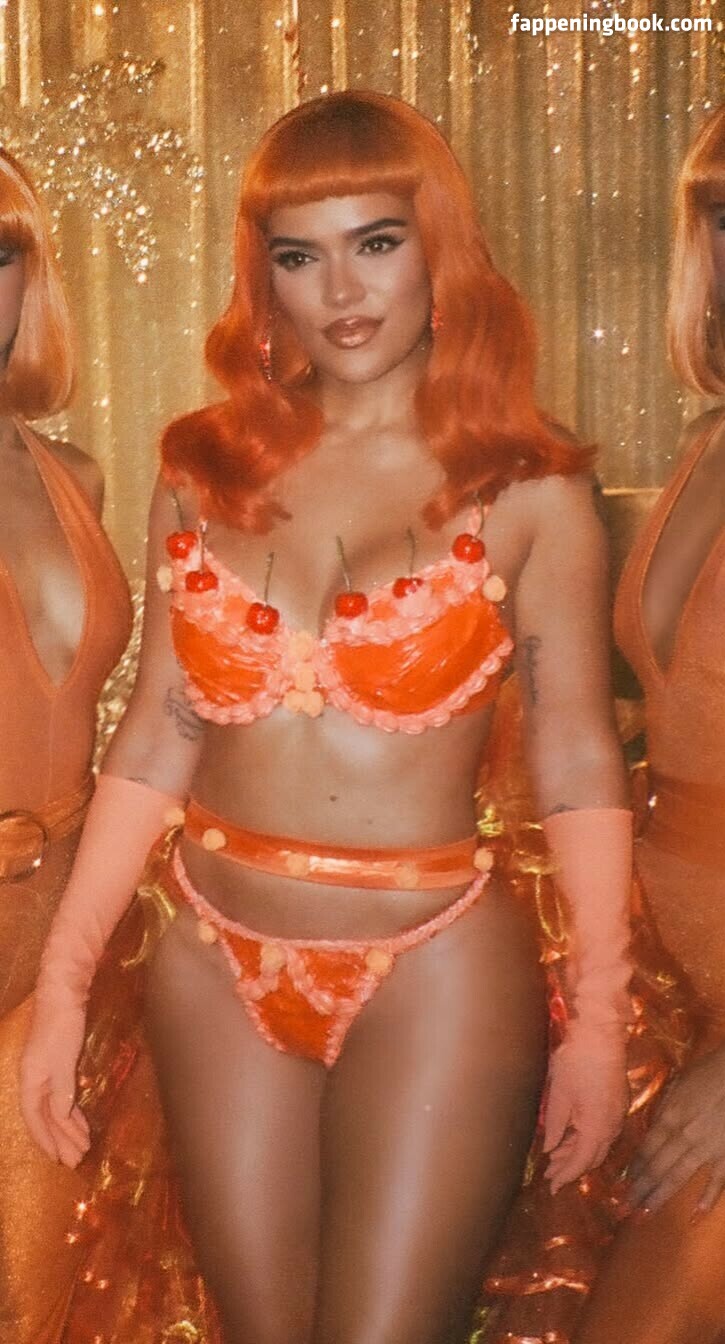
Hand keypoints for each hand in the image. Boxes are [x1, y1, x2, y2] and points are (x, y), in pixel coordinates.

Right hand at [19, 997, 90, 1167]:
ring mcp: (46, 1072)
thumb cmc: (61, 1026)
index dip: (46, 1140)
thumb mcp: (63, 1060)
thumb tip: (61, 1117)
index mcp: (30, 1080)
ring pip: (55, 1108)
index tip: (59, 1160)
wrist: (63, 994)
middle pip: (46, 1117)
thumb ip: (61, 1090)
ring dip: (69, 1128)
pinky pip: (63, 1096)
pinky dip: (73, 1111)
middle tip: (78, 1160)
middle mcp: (34, 1079)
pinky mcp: (59, 1064)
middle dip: (61, 1140)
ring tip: (84, 1146)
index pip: (35, 1118)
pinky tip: (81, 1122)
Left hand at [543, 1022, 628, 1192]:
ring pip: (599, 1144)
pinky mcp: (618, 1103)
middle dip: (571, 1167)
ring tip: (555, 1155)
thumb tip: (550, 1149)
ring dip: (579, 1152)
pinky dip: (588, 1138)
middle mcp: (613, 1126)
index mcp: (597, 1127)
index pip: (580, 1162)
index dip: (564, 1176)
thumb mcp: (559, 1095)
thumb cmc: (576, 1062)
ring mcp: (619, 1114)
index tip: (551, 1187)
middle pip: (593, 1157)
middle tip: (550, 1172)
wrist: (601, 1034)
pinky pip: (604, 1131)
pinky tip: (572, 1134)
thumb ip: (556, 1126)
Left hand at [628, 1045, 724, 1215]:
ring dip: (659, 1197)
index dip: (632, 1169)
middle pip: (656, 1167)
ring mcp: (706, 1147)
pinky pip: (716, 1181)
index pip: (645, 1149)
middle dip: (638, 1189)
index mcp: (670, 1115)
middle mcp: (683, 1135)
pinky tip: (696, 1215)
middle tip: (624, 1209)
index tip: (620, 1185)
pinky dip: (707, 1198)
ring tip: (644, 1215)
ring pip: (678, 1177)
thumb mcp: (681, 1082)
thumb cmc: (711, 1071)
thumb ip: (667, 1105)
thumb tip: (655, 1125)